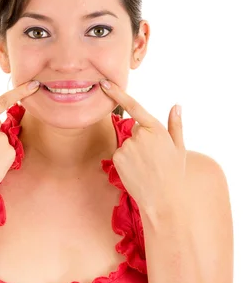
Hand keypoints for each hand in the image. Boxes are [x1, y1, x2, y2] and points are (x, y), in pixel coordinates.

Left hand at [99, 79, 186, 211]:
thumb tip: (176, 106)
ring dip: (133, 153)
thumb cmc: (174, 173)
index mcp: (156, 128)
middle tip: (153, 159)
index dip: (117, 93)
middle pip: (134, 132)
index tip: (104, 83)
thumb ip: (175, 125)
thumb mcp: (179, 147)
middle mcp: (139, 135)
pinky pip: (120, 155)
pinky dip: (126, 162)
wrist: (163, 199)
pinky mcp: (117, 158)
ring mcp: (127, 146)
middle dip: (140, 141)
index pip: (133, 106)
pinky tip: (136, 171)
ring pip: (126, 144)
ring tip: (146, 167)